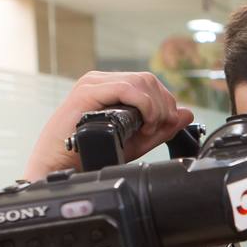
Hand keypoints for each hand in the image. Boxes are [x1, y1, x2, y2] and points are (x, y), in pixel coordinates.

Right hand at [24, 71, 194, 180]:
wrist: (60, 166)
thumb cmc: (91, 154)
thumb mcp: (137, 141)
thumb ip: (162, 127)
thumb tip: (187, 113)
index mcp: (112, 87)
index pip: (151, 83)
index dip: (166, 105)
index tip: (162, 128)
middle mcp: (103, 81)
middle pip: (150, 80)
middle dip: (163, 107)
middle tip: (155, 131)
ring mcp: (94, 84)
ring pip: (142, 82)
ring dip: (154, 108)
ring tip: (146, 131)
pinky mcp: (87, 92)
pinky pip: (127, 89)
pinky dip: (144, 107)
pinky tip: (142, 126)